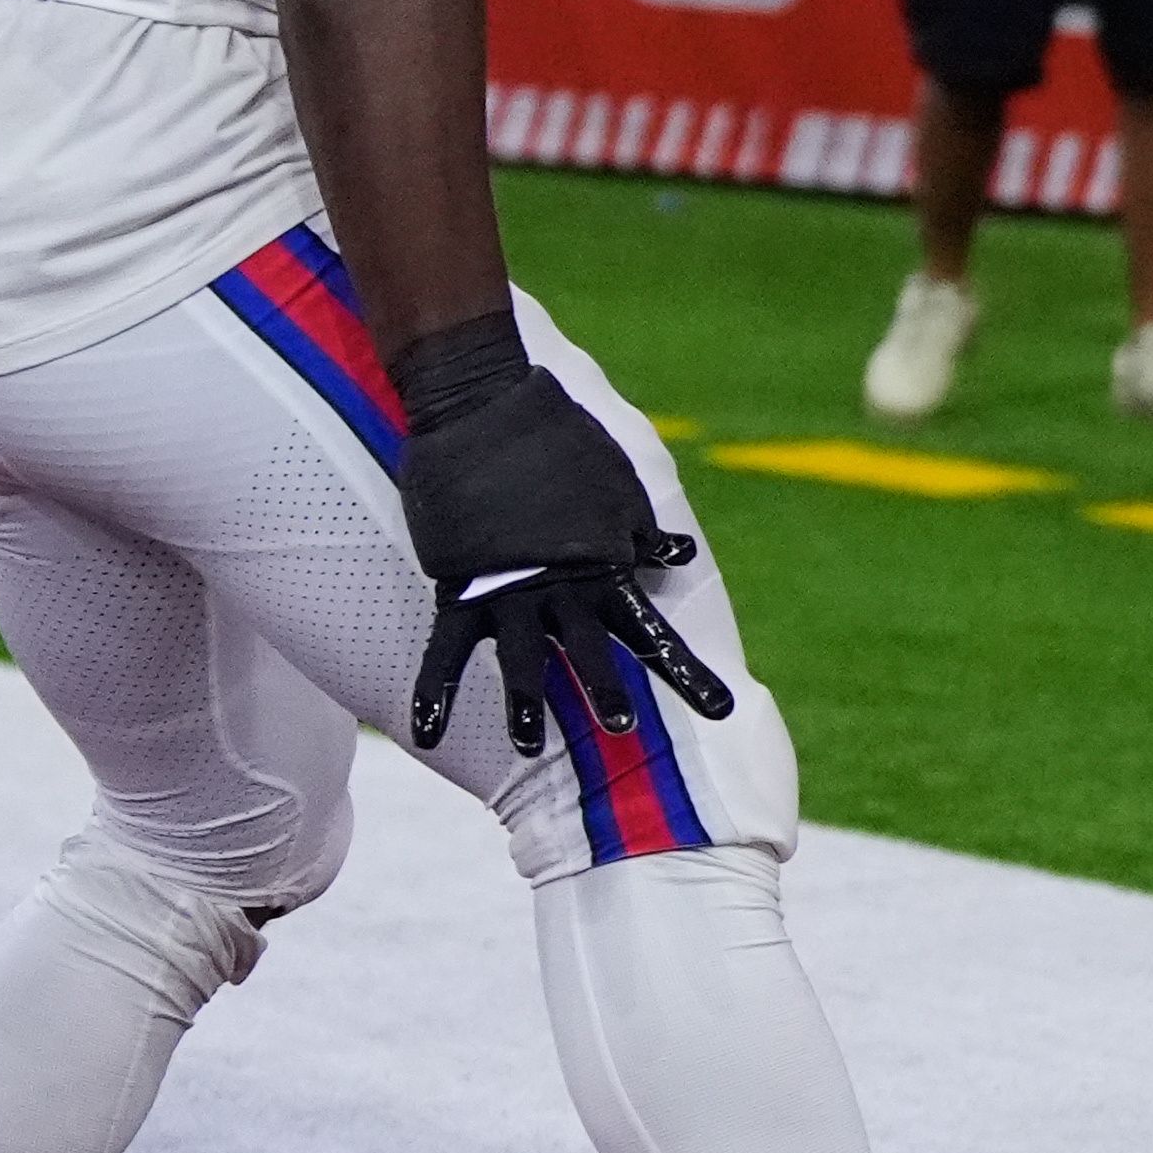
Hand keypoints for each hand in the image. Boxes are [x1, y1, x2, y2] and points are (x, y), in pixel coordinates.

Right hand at [395, 361, 739, 756]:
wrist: (484, 406)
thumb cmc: (557, 441)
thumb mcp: (617, 484)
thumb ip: (642, 530)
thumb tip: (680, 557)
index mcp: (606, 566)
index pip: (655, 630)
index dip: (688, 672)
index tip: (723, 709)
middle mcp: (563, 586)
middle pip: (595, 652)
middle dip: (608, 692)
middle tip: (625, 730)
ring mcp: (507, 588)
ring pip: (523, 659)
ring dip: (525, 704)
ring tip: (529, 746)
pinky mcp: (457, 585)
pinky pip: (445, 649)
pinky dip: (435, 690)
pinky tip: (428, 729)